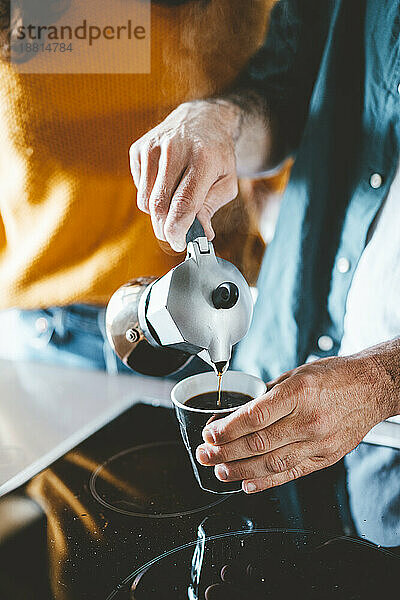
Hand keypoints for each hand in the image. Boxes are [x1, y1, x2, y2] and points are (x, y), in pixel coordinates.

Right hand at [130, 100, 239, 251]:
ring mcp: (152, 146)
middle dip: (166, 229)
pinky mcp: (139, 149)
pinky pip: (139, 189)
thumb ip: (211, 208)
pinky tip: (166, 185)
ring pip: (146, 201)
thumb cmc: (217, 156)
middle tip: (175, 237)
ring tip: (174, 207)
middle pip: (160, 206)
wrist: (201, 120)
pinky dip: (151, 197)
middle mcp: (174, 148)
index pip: (184, 203)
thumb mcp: (226, 181)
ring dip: (158, 215)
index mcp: (203, 157)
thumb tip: (201, 235)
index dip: (179, 230)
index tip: (180, 244)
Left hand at [196, 351, 398, 492]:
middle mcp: (308, 420)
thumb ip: (269, 395)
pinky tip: (247, 483)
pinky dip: (266, 481)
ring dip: (240, 470)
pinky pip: (292, 474)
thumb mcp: (297, 373)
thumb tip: (240, 413)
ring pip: (271, 463)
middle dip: (225, 452)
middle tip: (205, 453)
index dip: (227, 430)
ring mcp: (318, 442)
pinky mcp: (326, 457)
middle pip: (258, 443)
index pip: (254, 418)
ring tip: (220, 471)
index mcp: (298, 393)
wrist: (372, 387)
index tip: (210, 433)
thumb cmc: (335, 376)